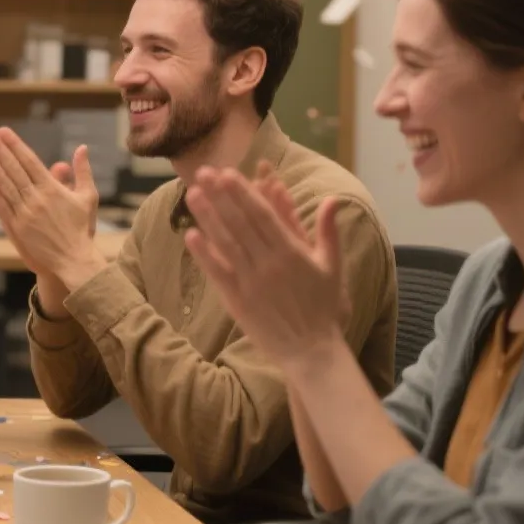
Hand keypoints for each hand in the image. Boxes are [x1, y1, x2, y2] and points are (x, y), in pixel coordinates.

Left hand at [0, 129, 101, 285]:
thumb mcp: (87, 197)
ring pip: (4, 183)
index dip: (15, 145)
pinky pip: (0, 203)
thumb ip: (82, 171)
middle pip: (13, 169)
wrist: (72, 260)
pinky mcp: (15, 227)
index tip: (3, 131)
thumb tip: (82, 148)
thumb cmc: (81, 228)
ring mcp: (24, 213)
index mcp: (53, 189)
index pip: (29, 161)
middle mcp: (36, 199)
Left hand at [181, 166, 346, 367]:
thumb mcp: (333, 267)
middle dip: (221, 196)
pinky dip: (204, 253)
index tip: (228, 173)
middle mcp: (268, 264)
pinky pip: (218, 272)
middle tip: (203, 172)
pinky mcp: (237, 300)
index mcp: (292, 252)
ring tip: (192, 193)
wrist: (311, 351)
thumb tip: (332, 200)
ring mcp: (250, 282)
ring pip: (225, 243)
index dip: (243, 192)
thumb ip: (328, 232)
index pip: (262, 215)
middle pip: (240, 223)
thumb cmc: (324, 309)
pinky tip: (190, 235)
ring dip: (207, 217)